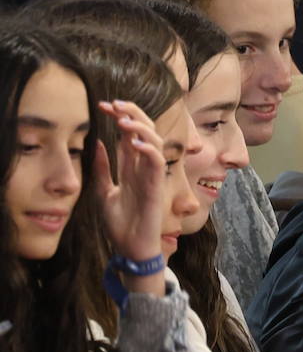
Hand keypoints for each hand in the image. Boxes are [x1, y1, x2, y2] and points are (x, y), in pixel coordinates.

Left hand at [93, 101, 165, 277]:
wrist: (129, 247)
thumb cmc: (120, 223)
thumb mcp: (103, 192)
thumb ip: (103, 169)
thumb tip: (97, 144)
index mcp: (131, 167)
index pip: (129, 135)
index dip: (120, 117)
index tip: (103, 106)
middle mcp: (143, 168)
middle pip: (145, 131)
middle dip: (132, 114)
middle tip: (115, 104)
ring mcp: (151, 176)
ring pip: (155, 142)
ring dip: (140, 128)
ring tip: (123, 120)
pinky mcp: (155, 186)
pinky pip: (156, 162)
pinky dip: (148, 150)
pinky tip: (134, 143)